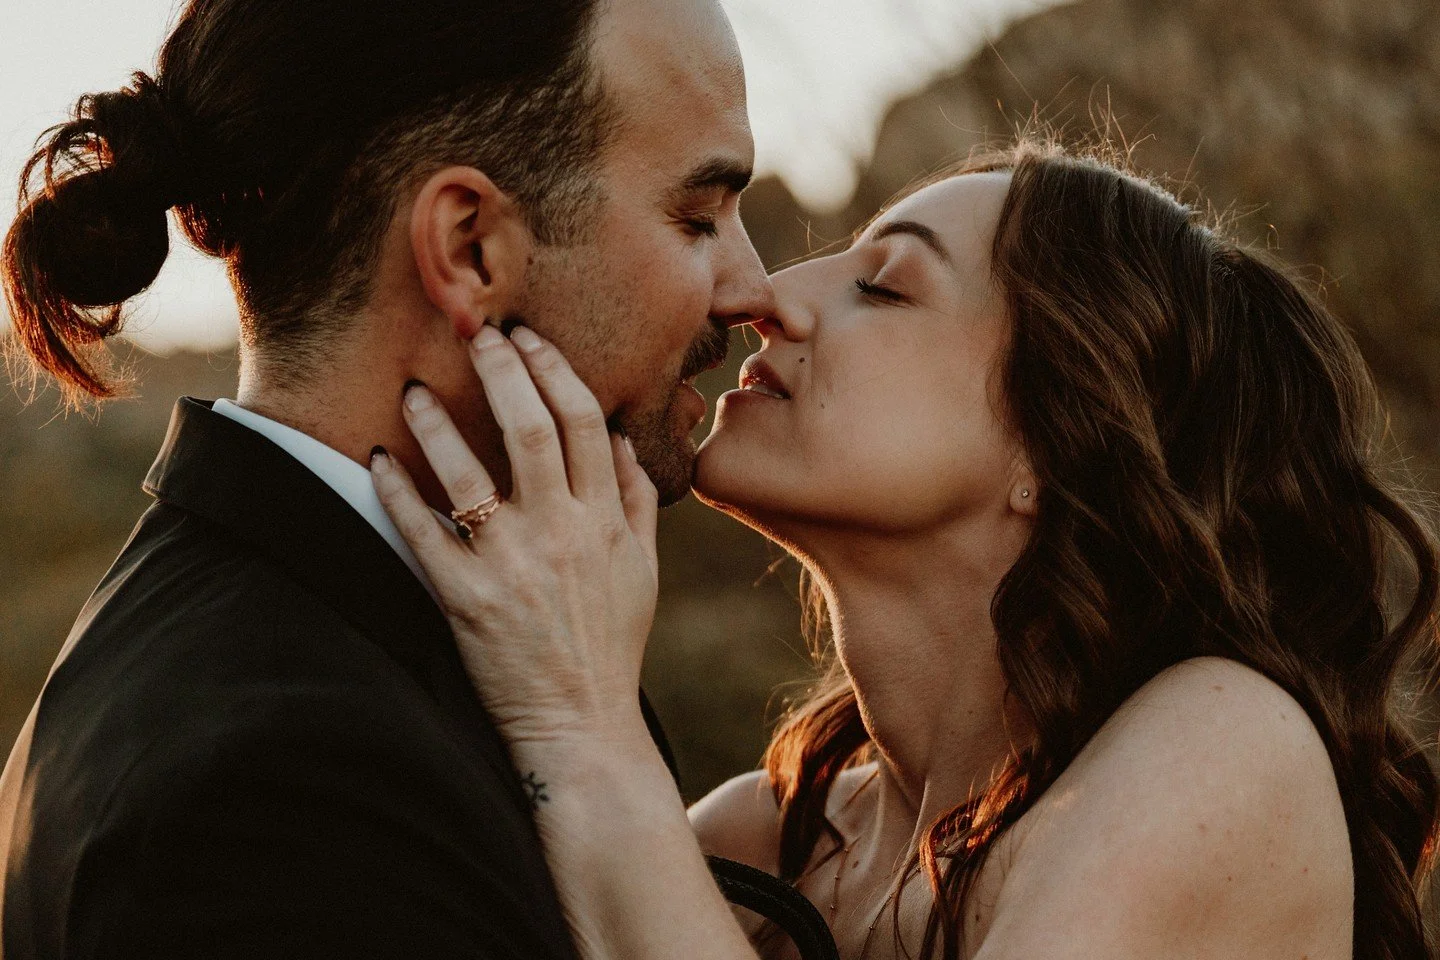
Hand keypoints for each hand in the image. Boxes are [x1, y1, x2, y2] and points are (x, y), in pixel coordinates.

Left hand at [371, 325, 659, 746]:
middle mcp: (561, 533)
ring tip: (412, 390)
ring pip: (469, 473)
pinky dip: (397, 491)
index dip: (554, 370)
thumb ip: (637, 503)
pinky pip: (422, 532)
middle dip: (500, 370)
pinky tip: (379, 460)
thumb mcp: (642, 572)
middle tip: (474, 334)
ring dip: (437, 422)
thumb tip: (624, 443)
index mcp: (604, 520)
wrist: (581, 726)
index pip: (581, 422)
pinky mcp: (466, 600)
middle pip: (530, 428)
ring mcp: (511, 565)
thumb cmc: (610, 646)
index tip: (528, 338)